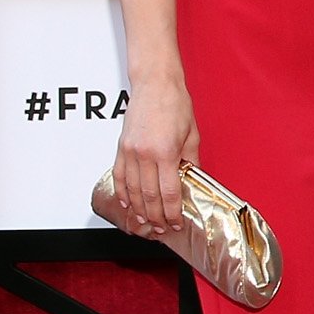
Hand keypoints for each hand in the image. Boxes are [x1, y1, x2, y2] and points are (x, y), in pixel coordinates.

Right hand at [112, 74, 197, 237]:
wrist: (155, 84)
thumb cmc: (175, 105)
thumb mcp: (191, 136)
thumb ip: (191, 162)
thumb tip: (194, 181)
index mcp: (165, 152)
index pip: (168, 193)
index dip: (172, 212)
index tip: (176, 222)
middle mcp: (144, 154)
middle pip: (149, 196)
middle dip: (156, 217)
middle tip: (163, 229)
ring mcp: (130, 151)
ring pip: (132, 190)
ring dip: (139, 210)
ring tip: (146, 223)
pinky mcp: (121, 148)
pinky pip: (119, 176)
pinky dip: (122, 193)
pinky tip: (126, 204)